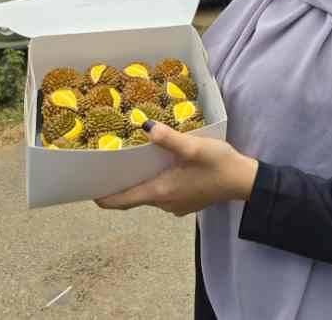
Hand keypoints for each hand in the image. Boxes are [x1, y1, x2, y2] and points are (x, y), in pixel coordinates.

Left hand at [93, 121, 258, 216]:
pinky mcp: (187, 202)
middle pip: (132, 197)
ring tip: (132, 160)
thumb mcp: (193, 147)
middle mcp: (164, 203)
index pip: (121, 201)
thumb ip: (168, 138)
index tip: (87, 186)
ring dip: (140, 180)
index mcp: (160, 192)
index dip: (102, 196)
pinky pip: (163, 193)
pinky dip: (156, 182)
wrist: (244, 181)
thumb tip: (144, 126)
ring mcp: (176, 205)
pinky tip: (161, 166)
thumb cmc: (218, 164)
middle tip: (107, 164)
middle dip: (119, 183)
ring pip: (149, 194)